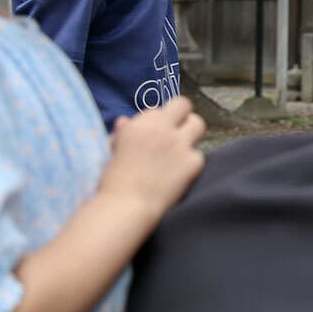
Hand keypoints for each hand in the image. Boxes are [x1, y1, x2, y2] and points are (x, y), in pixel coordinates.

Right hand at [103, 97, 204, 221]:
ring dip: (191, 133)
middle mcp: (163, 128)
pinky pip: (199, 154)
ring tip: (182, 148)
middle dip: (182, 116)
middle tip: (177, 132)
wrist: (126, 206)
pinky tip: (180, 173)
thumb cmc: (113, 181)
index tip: (159, 129)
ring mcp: (180, 144)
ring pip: (198, 125)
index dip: (163, 118)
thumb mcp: (113, 151)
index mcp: (141, 123)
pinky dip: (191, 162)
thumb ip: (123, 133)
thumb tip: (125, 121)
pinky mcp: (193, 162)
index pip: (162, 107)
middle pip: (184, 105)